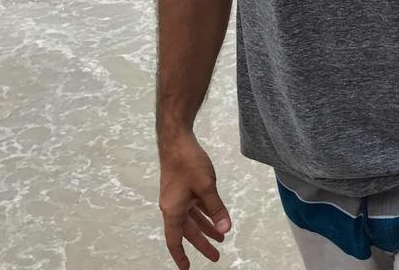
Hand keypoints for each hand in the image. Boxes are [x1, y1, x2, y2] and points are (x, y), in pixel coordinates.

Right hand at [159, 132, 232, 268]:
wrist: (177, 140)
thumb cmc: (188, 163)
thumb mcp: (206, 187)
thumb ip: (216, 209)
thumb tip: (226, 229)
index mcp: (173, 211)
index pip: (175, 241)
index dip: (181, 256)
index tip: (187, 268)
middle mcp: (173, 207)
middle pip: (188, 231)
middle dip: (203, 244)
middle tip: (216, 256)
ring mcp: (178, 197)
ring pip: (193, 218)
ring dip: (206, 228)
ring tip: (221, 238)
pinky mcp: (183, 187)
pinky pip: (194, 206)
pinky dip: (205, 213)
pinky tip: (216, 217)